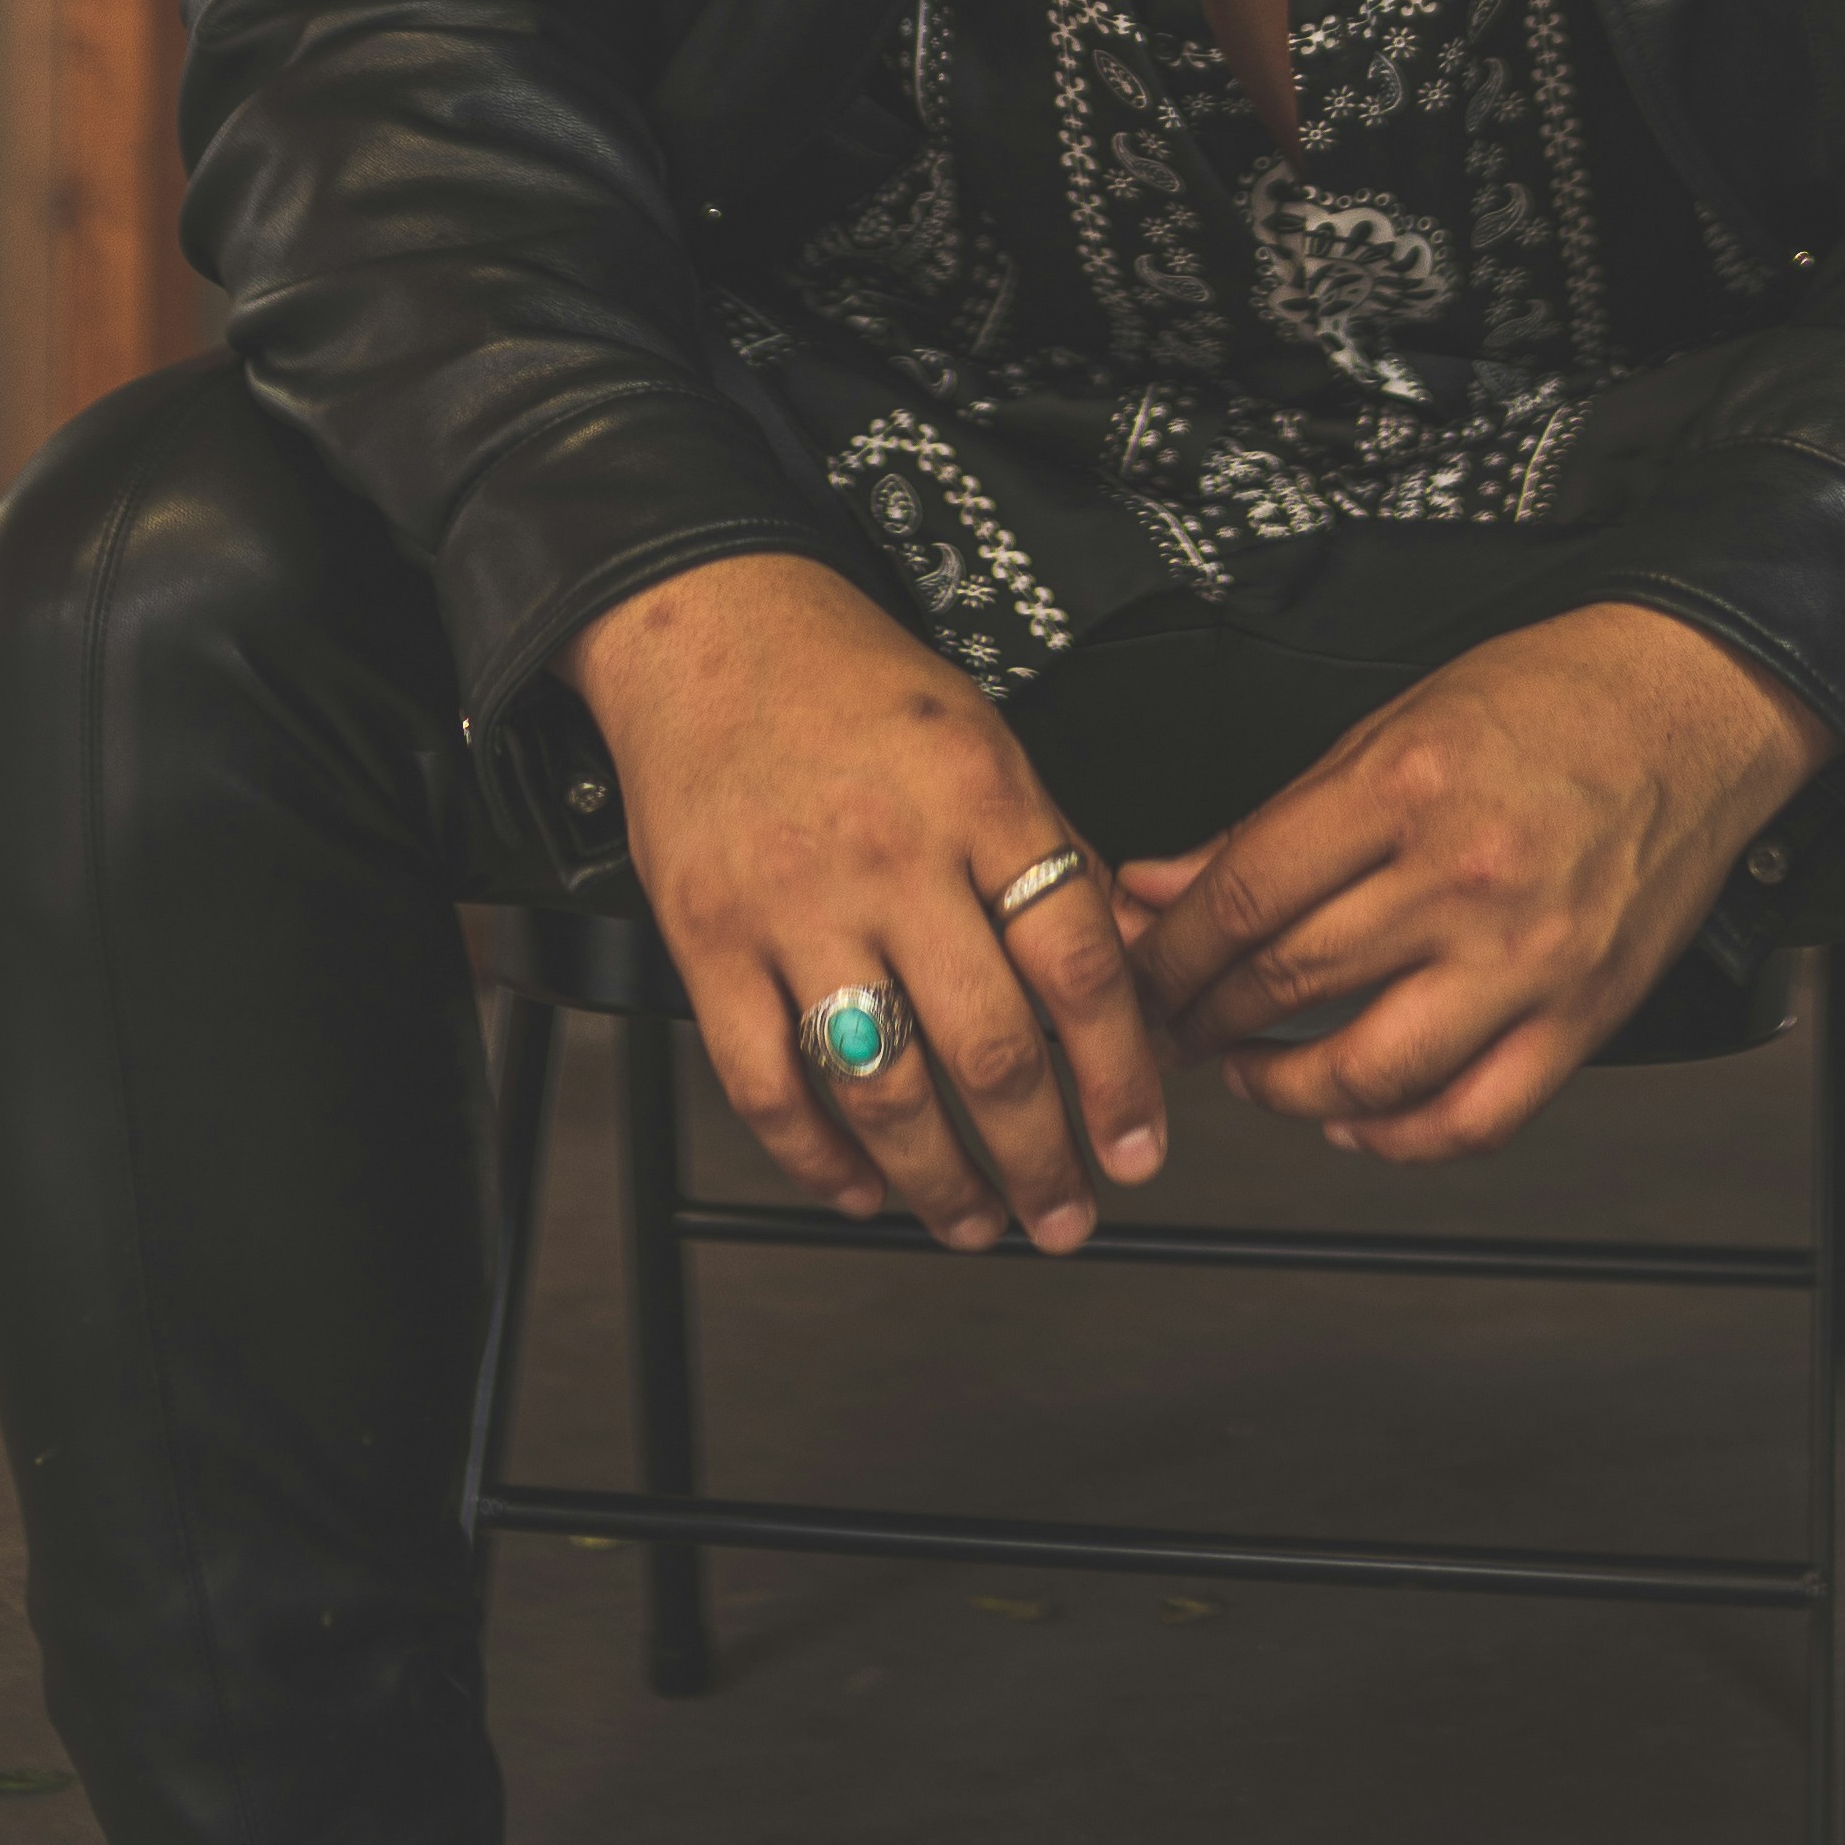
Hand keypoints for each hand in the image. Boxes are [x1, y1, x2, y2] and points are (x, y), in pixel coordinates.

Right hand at [564, 552, 1164, 1254]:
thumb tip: (1122, 976)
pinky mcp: (707, 938)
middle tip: (1065, 1214)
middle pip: (989, 1049)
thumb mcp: (985, 739)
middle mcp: (890, 853)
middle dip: (1041, 1160)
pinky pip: (769, 1084)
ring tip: (976, 1219)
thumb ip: (1049, 853)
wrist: (710, 625)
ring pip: (883, 1089)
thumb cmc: (854, 685)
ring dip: (941, 1182)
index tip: (1137, 1145)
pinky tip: (861, 1184)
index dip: (1119, 1074)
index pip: (1077, 961)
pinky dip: (820, 1158)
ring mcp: (792, 902)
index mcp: (979, 795)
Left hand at [1121, 600, 1831, 1165]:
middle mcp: (1465, 876)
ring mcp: (1527, 956)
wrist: (1698, 702)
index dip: (1171, 948)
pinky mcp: (1582, 1015)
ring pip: (1369, 1071)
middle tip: (1169, 1027)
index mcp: (1407, 785)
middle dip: (1203, 1018)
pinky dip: (1399, 1139)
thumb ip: (1276, 819)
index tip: (1140, 968)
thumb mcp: (1394, 724)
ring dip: (1283, 1091)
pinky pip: (1474, 1117)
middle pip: (1290, 980)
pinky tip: (1357, 1121)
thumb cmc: (1557, 697)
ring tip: (1248, 1075)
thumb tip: (1164, 881)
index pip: (1246, 893)